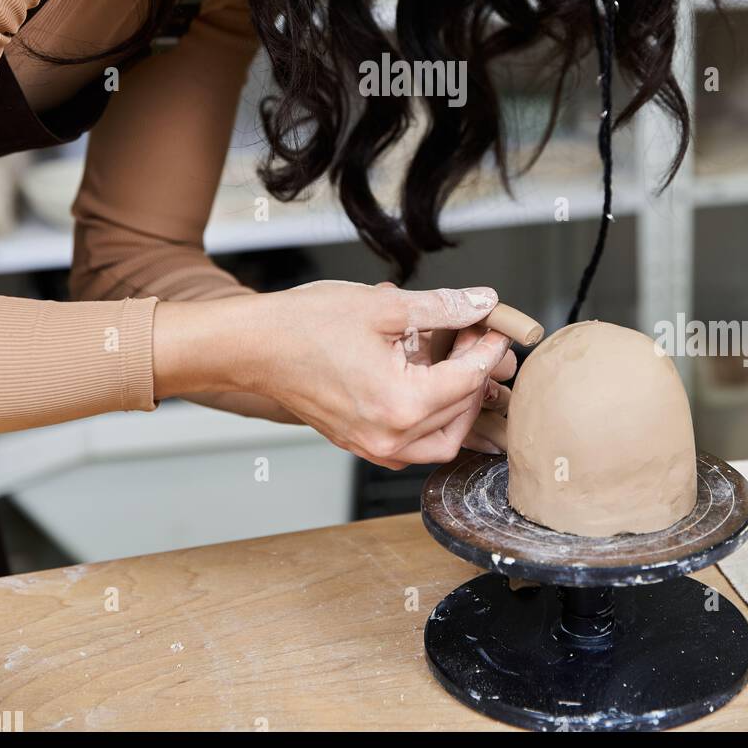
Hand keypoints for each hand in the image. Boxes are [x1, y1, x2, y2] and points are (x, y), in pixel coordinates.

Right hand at [240, 279, 513, 468]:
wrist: (253, 347)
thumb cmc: (304, 326)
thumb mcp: (384, 307)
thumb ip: (442, 307)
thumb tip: (481, 303)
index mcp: (401, 404)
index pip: (468, 380)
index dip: (488, 349)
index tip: (495, 327)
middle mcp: (389, 436)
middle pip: (461, 414)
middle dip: (478, 375)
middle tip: (477, 337)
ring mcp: (372, 445)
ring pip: (441, 440)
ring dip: (460, 405)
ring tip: (458, 364)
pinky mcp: (359, 443)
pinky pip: (412, 445)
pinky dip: (432, 419)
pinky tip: (430, 384)